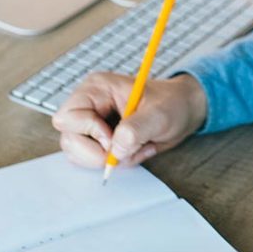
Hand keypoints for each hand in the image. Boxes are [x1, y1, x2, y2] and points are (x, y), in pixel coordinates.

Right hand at [52, 73, 206, 167]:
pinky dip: (116, 162)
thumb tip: (114, 149)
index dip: (88, 131)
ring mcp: (92, 124)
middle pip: (69, 140)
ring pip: (78, 154)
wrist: (184, 110)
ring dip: (110, 159)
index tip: (113, 137)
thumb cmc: (173, 103)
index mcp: (97, 89)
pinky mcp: (99, 140)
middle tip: (126, 150)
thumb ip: (136, 129)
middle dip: (97, 153)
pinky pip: (93, 161)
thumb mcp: (160, 114)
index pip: (68, 117)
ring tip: (137, 147)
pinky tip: (136, 150)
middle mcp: (89, 106)